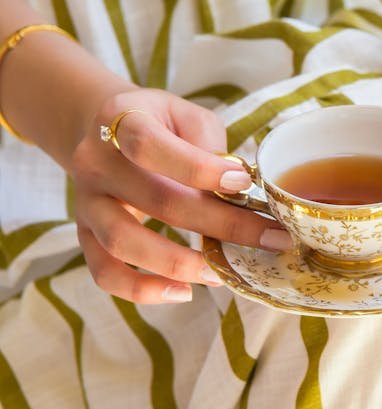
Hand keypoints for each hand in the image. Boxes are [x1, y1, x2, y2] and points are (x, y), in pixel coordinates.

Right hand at [70, 88, 292, 303]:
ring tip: (223, 272)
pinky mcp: (86, 235)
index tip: (244, 184)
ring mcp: (86, 202)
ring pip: (123, 242)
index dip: (199, 169)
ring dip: (179, 263)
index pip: (151, 147)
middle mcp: (95, 162)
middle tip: (269, 239)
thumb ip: (210, 146)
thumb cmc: (160, 125)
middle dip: (221, 224)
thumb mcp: (187, 117)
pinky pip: (105, 273)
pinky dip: (142, 290)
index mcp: (120, 120)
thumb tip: (240, 191)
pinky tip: (183, 291)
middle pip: (156, 200)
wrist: (105, 132)